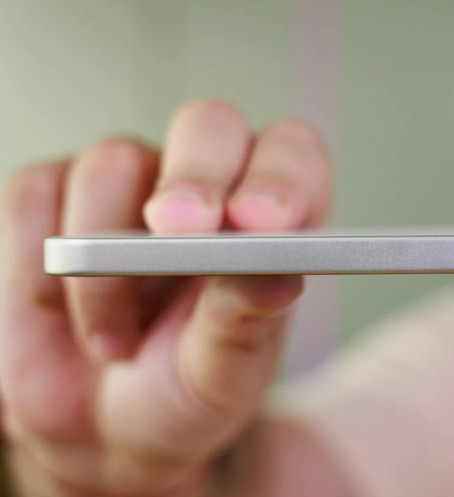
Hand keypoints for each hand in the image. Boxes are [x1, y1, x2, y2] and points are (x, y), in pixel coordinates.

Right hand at [0, 100, 331, 494]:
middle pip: (208, 125)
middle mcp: (203, 186)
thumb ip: (246, 323)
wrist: (98, 436)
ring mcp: (125, 186)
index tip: (262, 221)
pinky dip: (38, 265)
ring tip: (116, 347)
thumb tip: (278, 276)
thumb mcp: (221, 376)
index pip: (291, 155)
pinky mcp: (50, 200)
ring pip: (112, 163)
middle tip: (180, 230)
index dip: (281, 174)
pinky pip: (35, 196)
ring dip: (108, 263)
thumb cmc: (180, 393)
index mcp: (265, 222)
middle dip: (195, 175)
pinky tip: (61, 316)